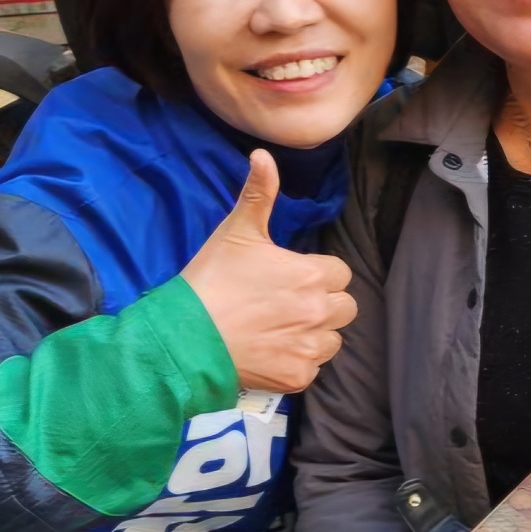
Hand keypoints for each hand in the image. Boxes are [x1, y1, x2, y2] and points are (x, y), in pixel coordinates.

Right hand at [181, 150, 355, 391]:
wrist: (185, 338)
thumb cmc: (212, 280)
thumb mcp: (237, 231)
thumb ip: (259, 193)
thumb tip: (263, 154)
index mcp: (313, 275)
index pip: (340, 273)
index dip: (317, 274)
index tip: (291, 277)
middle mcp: (319, 313)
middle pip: (344, 307)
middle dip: (323, 303)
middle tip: (288, 303)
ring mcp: (309, 348)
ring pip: (333, 339)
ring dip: (315, 334)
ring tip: (280, 328)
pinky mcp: (297, 377)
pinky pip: (313, 367)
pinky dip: (297, 361)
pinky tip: (271, 351)